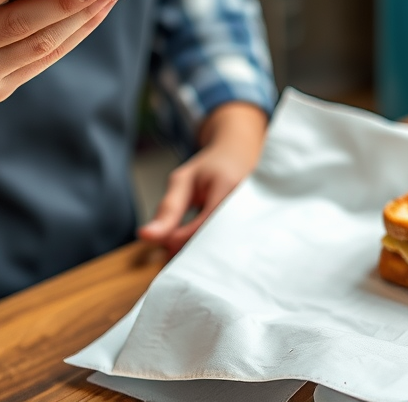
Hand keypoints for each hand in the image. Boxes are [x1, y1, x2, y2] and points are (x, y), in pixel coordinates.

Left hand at [137, 102, 267, 254]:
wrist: (241, 154)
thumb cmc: (211, 167)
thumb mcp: (183, 180)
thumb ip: (167, 210)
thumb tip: (146, 236)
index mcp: (228, 187)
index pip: (201, 229)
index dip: (179, 240)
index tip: (167, 239)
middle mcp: (249, 204)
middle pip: (217, 245)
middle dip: (192, 252)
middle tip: (177, 246)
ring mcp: (260, 218)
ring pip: (227, 251)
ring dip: (205, 254)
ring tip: (193, 241)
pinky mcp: (262, 229)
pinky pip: (237, 248)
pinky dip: (218, 251)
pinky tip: (208, 244)